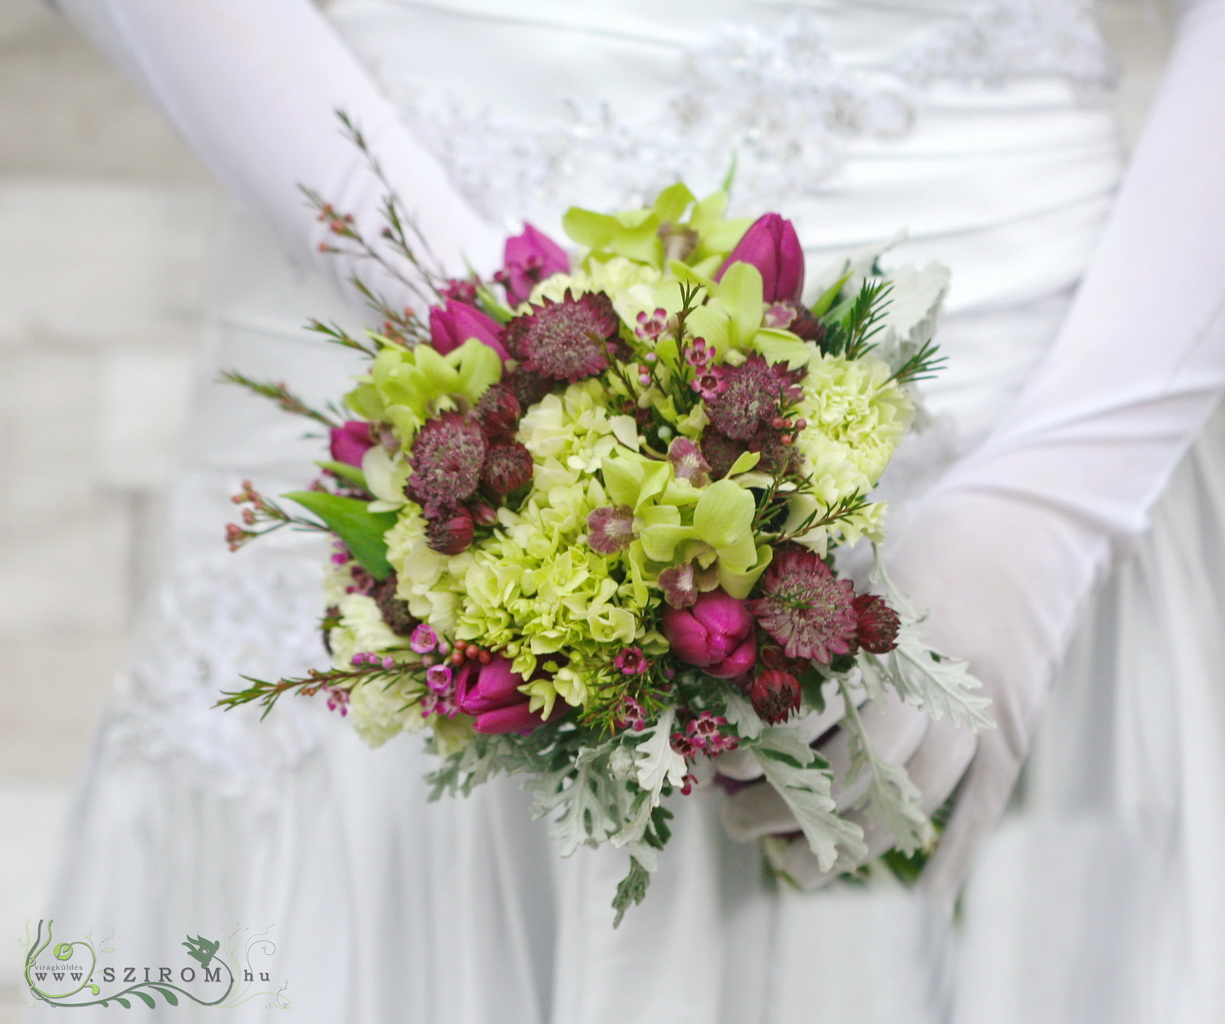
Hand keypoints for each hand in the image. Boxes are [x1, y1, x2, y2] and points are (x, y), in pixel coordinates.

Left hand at [723, 486, 1097, 905]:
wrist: (1034, 521)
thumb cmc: (930, 533)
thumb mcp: (864, 559)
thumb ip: (812, 618)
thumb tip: (736, 674)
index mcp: (888, 634)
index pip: (815, 712)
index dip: (762, 750)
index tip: (720, 767)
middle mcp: (934, 681)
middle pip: (859, 770)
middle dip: (789, 808)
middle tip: (736, 823)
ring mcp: (981, 711)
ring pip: (915, 800)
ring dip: (852, 844)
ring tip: (796, 865)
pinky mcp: (1016, 728)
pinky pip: (985, 803)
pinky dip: (956, 852)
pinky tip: (924, 894)